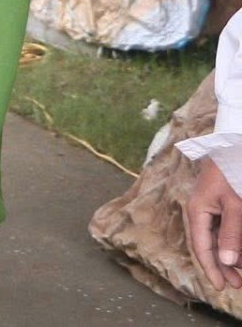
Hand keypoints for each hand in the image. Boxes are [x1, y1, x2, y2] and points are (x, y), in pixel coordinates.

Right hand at [187, 159, 241, 289]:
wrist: (233, 147)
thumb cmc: (233, 174)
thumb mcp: (235, 205)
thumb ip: (232, 234)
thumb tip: (227, 261)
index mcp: (197, 211)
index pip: (201, 247)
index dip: (211, 268)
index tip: (222, 287)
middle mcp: (200, 211)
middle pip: (208, 244)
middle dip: (223, 266)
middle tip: (237, 284)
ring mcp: (210, 206)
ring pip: (217, 237)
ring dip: (229, 254)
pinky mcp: (220, 203)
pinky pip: (223, 227)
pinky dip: (232, 240)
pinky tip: (238, 249)